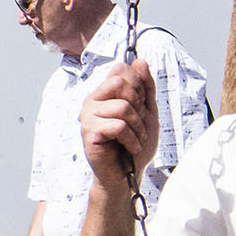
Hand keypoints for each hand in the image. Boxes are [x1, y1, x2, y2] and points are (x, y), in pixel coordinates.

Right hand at [80, 60, 159, 186]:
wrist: (128, 175)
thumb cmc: (136, 143)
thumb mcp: (148, 112)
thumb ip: (145, 87)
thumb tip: (139, 60)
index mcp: (105, 93)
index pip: (123, 70)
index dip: (140, 88)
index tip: (141, 108)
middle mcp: (93, 100)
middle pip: (122, 83)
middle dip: (140, 107)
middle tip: (138, 125)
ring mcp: (87, 115)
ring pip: (123, 107)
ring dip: (138, 127)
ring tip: (135, 139)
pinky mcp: (87, 132)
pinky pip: (118, 126)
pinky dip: (131, 139)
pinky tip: (130, 147)